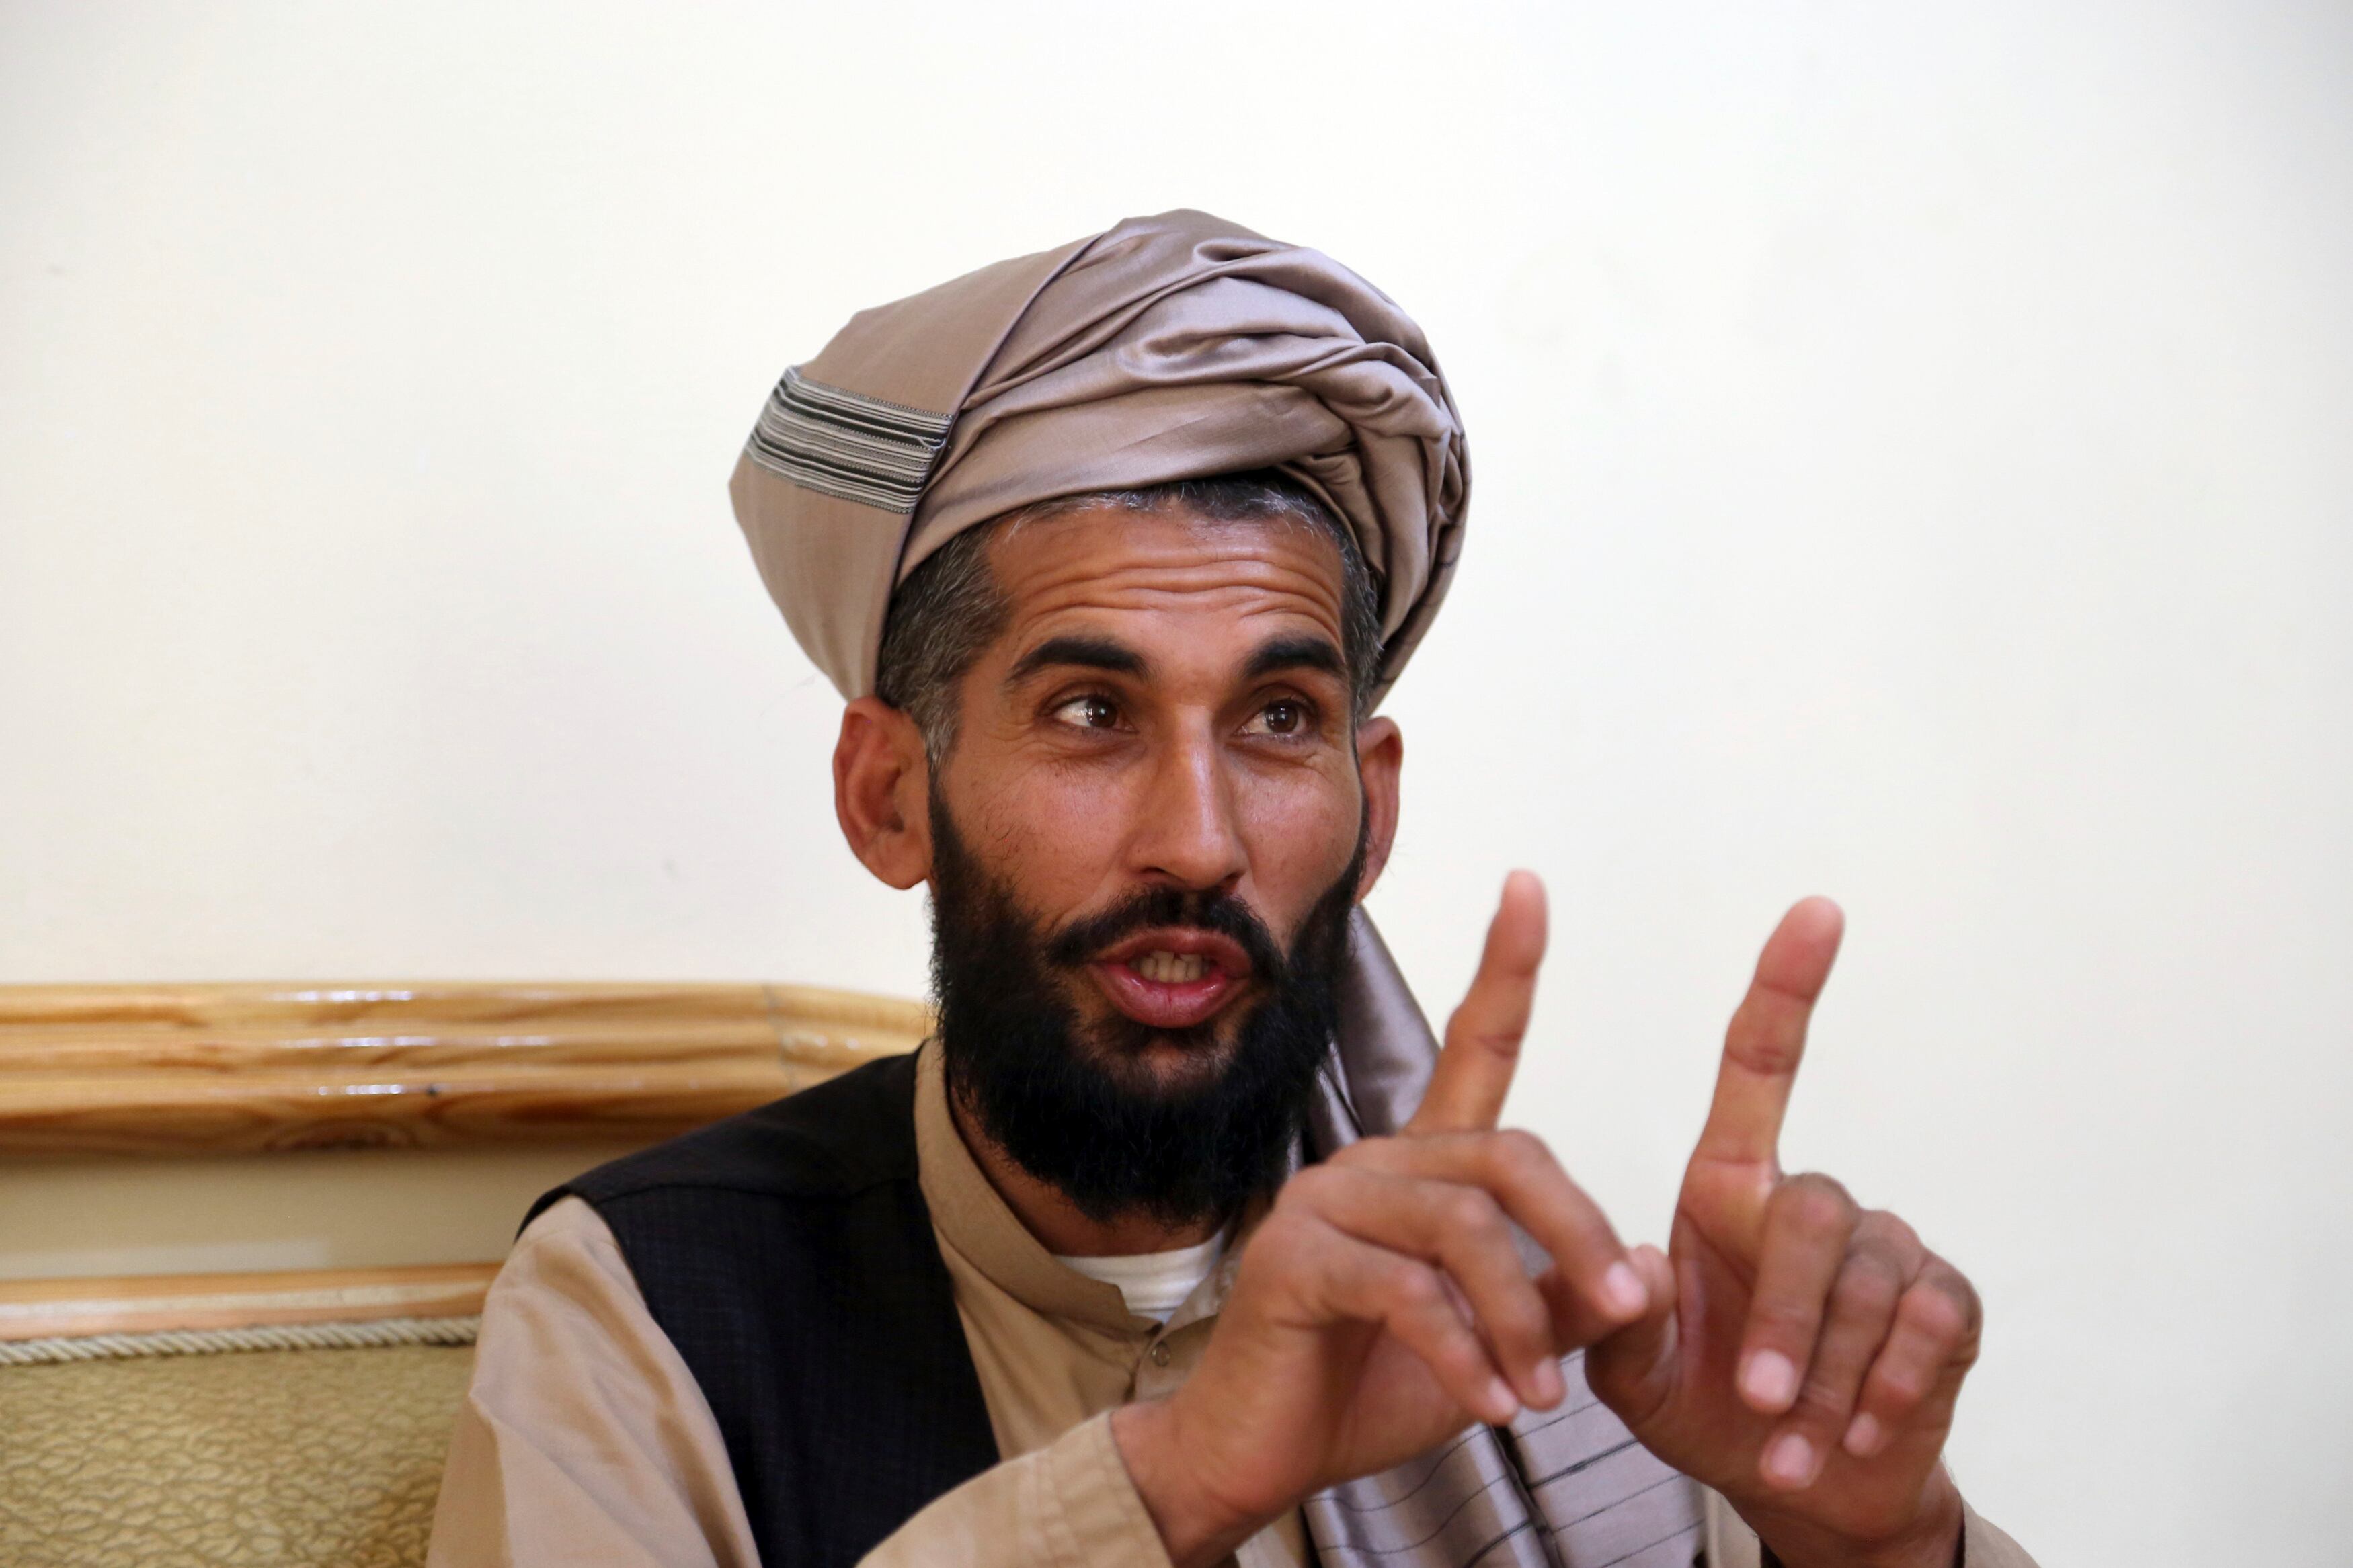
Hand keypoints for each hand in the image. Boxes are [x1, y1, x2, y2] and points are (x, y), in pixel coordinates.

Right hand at [1114, 873, 1652, 1567]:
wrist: (1260, 1457)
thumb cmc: (1372, 1391)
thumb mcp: (1499, 1351)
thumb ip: (1567, 1307)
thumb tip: (1650, 1271)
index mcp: (1419, 1169)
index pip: (1472, 1048)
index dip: (1505, 969)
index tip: (1528, 888)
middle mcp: (1370, 1165)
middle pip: (1506, 1155)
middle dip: (1577, 1228)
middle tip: (1625, 1303)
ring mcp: (1323, 1204)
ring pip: (1461, 1227)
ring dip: (1522, 1317)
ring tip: (1543, 1397)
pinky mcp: (1292, 1260)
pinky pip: (1407, 1292)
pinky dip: (1464, 1356)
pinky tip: (1491, 1408)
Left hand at [1585, 899, 1979, 1567]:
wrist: (1803, 1492)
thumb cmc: (1706, 1408)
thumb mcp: (1633, 1375)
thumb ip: (1612, 1323)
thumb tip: (1629, 1264)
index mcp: (1728, 1189)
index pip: (1761, 1065)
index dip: (1786, 986)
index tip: (1815, 908)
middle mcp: (1809, 1203)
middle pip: (1815, 1210)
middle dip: (1791, 1312)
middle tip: (1763, 1399)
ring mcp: (1886, 1250)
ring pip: (1870, 1281)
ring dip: (1832, 1374)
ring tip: (1793, 1442)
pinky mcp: (1945, 1306)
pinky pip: (1929, 1323)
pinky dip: (1890, 1386)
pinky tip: (1859, 1432)